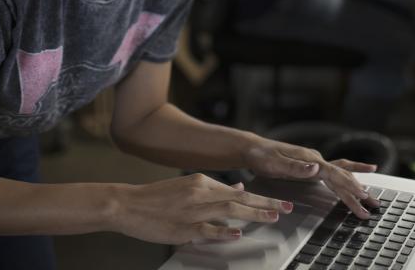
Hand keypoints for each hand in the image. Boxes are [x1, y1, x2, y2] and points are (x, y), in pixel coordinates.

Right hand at [113, 173, 292, 244]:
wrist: (127, 204)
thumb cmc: (156, 198)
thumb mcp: (187, 186)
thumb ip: (214, 188)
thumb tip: (239, 187)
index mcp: (201, 181)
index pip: (238, 190)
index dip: (261, 197)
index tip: (279, 201)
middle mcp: (200, 193)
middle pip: (240, 199)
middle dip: (266, 203)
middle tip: (287, 207)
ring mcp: (192, 211)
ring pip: (229, 211)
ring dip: (253, 214)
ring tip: (273, 217)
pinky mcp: (183, 227)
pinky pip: (208, 230)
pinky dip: (224, 231)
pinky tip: (238, 232)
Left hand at [243, 137, 379, 219]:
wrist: (254, 149)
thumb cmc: (262, 156)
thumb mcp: (275, 164)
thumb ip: (296, 167)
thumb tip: (316, 168)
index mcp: (310, 159)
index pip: (334, 173)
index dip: (349, 186)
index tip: (362, 196)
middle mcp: (316, 159)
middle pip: (342, 176)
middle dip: (358, 192)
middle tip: (373, 206)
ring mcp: (314, 162)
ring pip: (341, 175)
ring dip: (356, 186)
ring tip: (371, 196)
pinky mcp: (311, 166)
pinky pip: (334, 171)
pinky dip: (348, 173)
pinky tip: (358, 175)